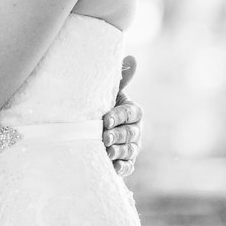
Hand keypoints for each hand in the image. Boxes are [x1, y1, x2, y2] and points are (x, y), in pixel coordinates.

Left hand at [102, 55, 142, 175]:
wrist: (90, 129)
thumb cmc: (100, 105)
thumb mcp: (108, 92)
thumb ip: (120, 77)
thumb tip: (132, 58)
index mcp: (132, 111)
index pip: (130, 113)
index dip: (118, 116)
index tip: (105, 120)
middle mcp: (135, 130)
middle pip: (130, 133)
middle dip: (118, 135)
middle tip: (104, 137)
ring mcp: (132, 147)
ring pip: (129, 150)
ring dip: (118, 151)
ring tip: (106, 152)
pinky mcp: (126, 162)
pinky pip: (128, 166)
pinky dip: (121, 167)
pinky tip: (113, 167)